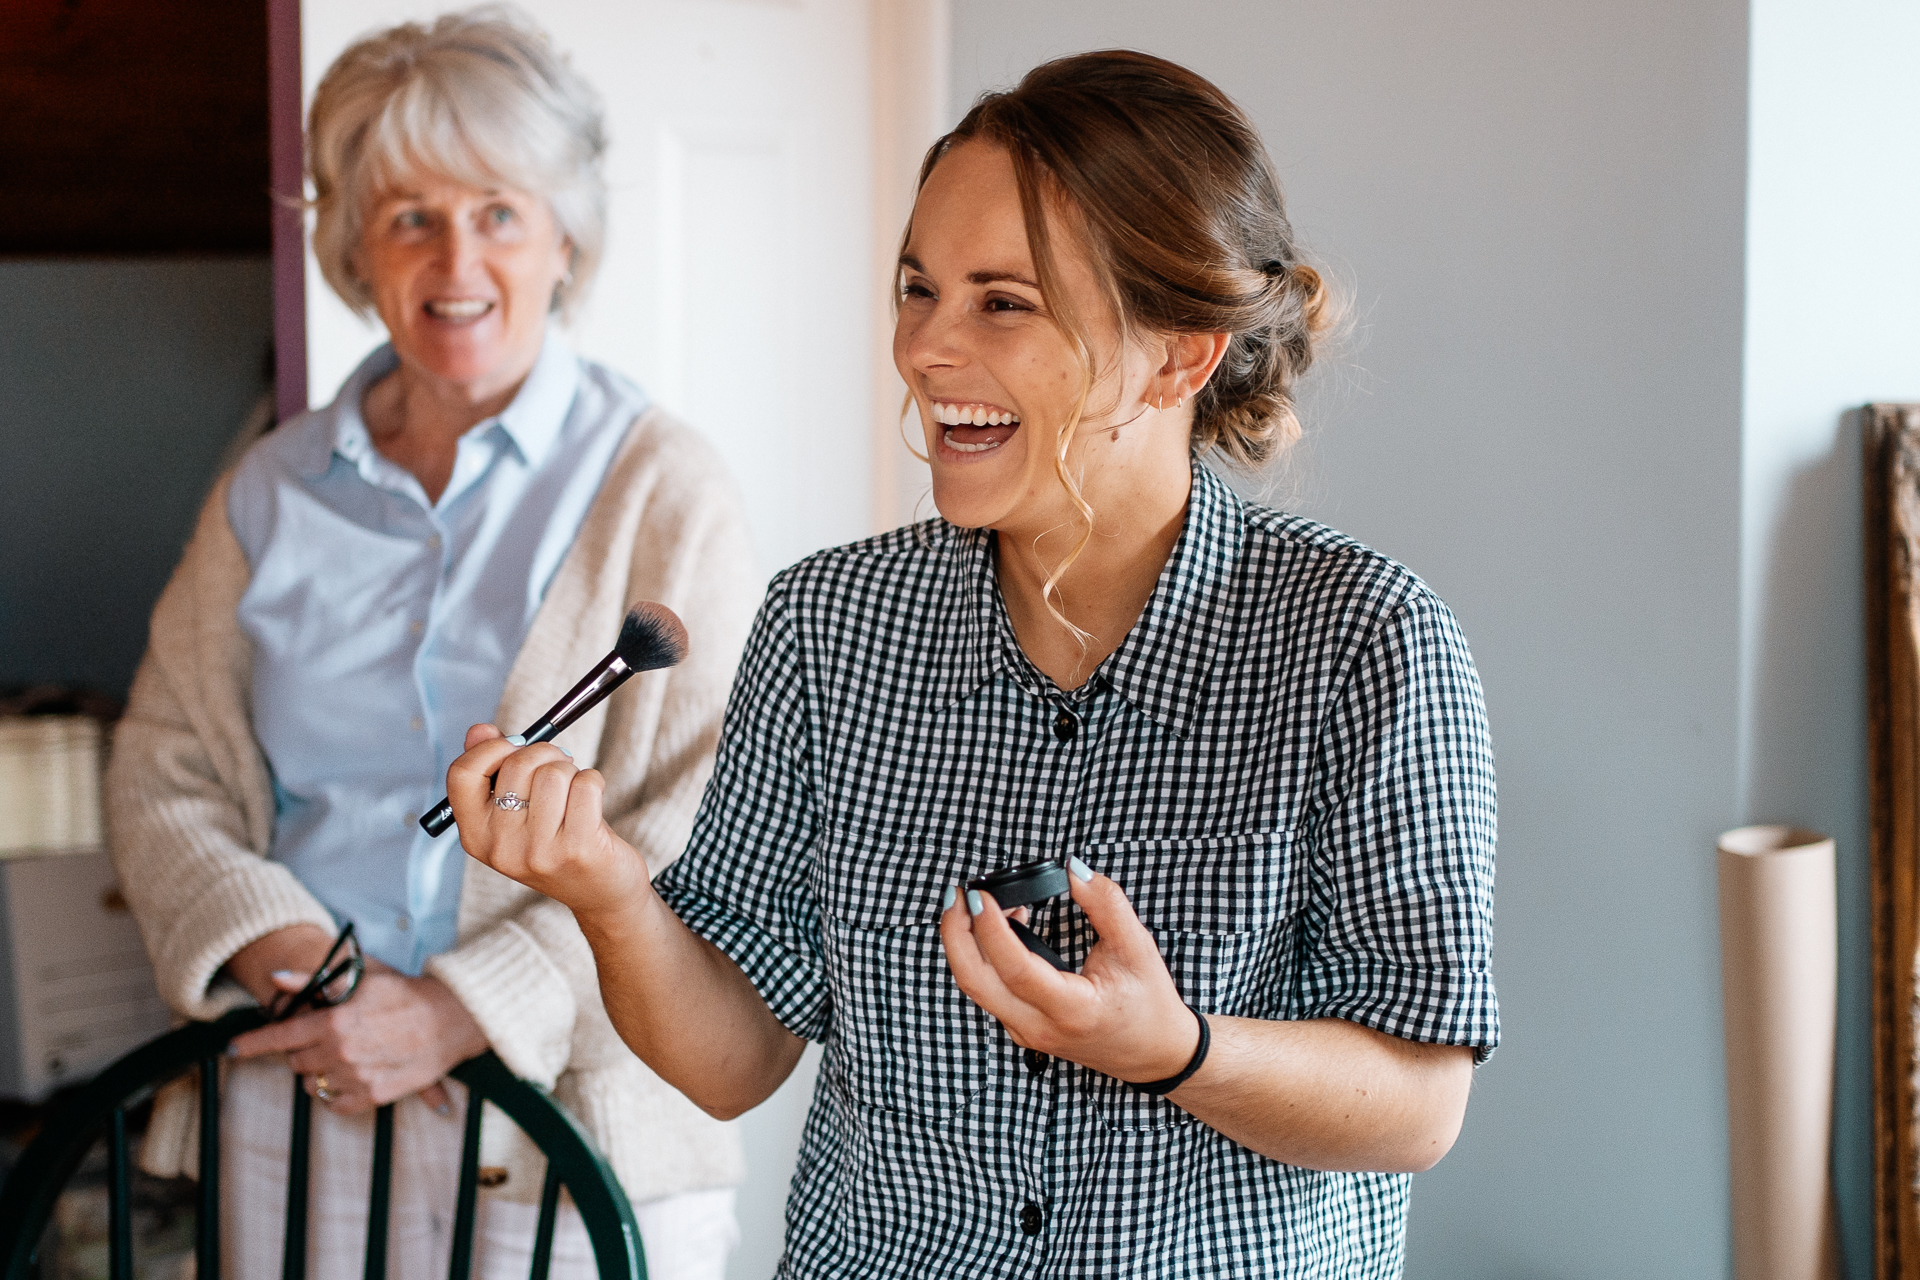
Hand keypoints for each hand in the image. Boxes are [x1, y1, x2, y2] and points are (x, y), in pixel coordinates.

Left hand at [227, 961, 487, 1114]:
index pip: (279, 1037)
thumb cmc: (407, 993)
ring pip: (313, 1085)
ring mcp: (356, 1077)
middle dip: (301, 1050)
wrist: (452, 1018)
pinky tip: (353, 1075)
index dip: (250, 1043)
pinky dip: (336, 1094)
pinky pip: (335, 1104)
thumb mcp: (363, 978)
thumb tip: (276, 979)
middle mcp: (341, 1052)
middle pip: (295, 1062)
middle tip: (325, 1037)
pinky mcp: (374, 1096)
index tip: (231, 1049)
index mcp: (335, 1021)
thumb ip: (315, 981)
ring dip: (319, 1072)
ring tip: (344, 1055)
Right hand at [445, 723, 651, 922]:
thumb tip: (480, 730)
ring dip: (571, 770)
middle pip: (517, 764)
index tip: (514, 747)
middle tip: (558, 768)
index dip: (491, 748)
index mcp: (475, 836)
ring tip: (574, 792)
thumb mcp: (515, 815)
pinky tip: (593, 802)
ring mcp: (539, 852)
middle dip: (544, 753)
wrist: (600, 894)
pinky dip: (594, 780)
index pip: (462, 774)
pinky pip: (586, 783)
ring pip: (554, 772)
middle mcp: (501, 848)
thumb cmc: (556, 842)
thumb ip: (493, 771)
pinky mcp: (578, 849)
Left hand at [940, 861, 1199, 1084]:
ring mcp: (1025, 1032)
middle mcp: (1040, 1027)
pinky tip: (998, 926)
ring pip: (975, 988)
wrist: (1154, 1053)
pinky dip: (982, 956)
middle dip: (955, 933)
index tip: (981, 895)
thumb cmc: (1148, 1003)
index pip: (1015, 969)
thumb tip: (1073, 869)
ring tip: (978, 903)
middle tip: (958, 894)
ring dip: (966, 943)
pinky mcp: (1021, 1028)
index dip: (991, 929)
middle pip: (974, 982)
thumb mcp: (1137, 947)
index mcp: (1072, 1010)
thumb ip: (1106, 904)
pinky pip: (987, 991)